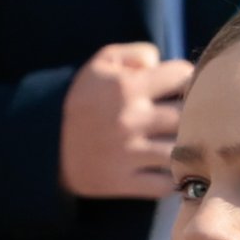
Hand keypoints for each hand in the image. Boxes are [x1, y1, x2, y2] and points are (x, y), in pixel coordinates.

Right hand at [60, 42, 193, 200]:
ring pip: (180, 151)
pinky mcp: (123, 182)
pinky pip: (164, 185)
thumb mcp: (101, 64)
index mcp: (127, 87)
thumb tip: (163, 63)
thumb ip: (136, 54)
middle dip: (194, 113)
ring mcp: (129, 154)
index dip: (188, 79)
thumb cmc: (82, 100)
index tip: (181, 89)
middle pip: (188, 114)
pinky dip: (173, 179)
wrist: (46, 145)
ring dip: (186, 148)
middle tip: (190, 117)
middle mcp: (131, 120)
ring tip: (184, 144)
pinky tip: (172, 169)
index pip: (183, 76)